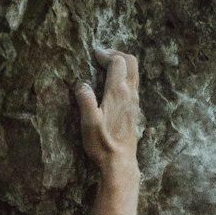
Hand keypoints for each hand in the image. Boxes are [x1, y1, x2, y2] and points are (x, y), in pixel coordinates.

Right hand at [73, 48, 141, 175]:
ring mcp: (134, 102)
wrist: (119, 162)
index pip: (117, 62)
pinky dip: (125, 75)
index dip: (106, 54)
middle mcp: (129, 94)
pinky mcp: (134, 110)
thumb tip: (81, 84)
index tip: (95, 53)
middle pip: (131, 62)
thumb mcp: (88, 122)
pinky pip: (134, 84)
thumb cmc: (103, 144)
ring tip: (108, 65)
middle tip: (103, 54)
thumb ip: (85, 100)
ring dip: (123, 64)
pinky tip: (114, 84)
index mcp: (118, 92)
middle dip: (117, 53)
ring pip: (134, 73)